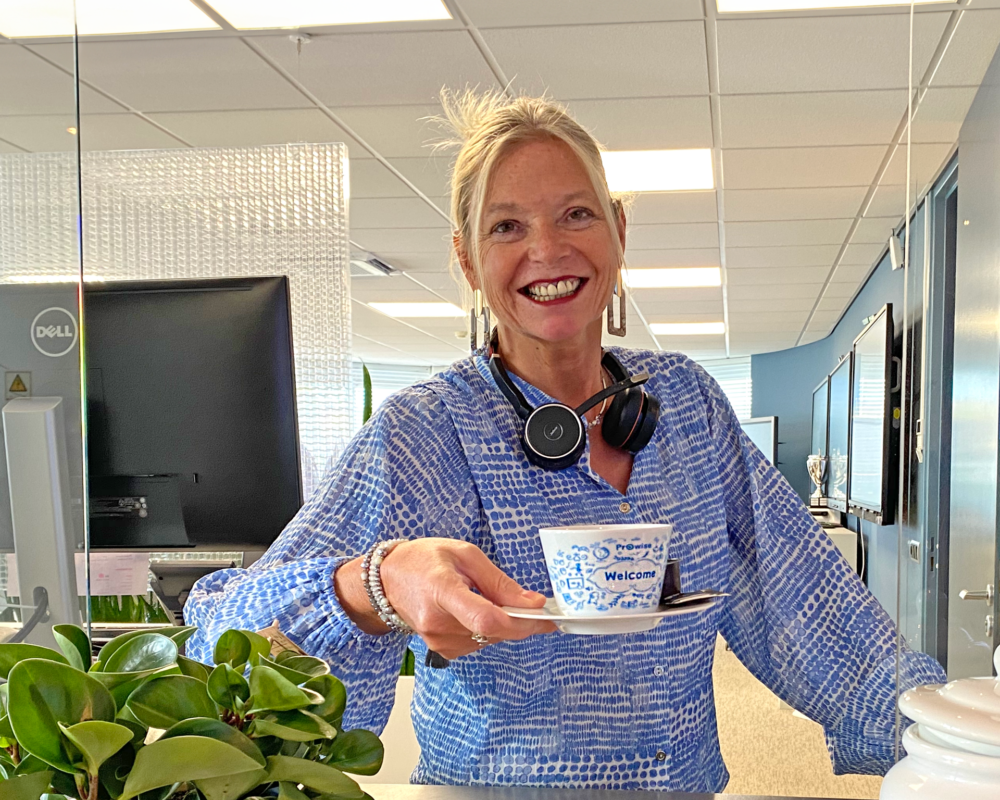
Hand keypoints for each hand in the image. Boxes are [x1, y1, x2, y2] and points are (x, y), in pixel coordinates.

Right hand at [335, 538, 554, 658]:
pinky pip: (478, 645)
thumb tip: (532, 603)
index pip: (486, 620)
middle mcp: (437, 622)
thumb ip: (499, 582)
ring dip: (503, 625)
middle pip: (493, 633)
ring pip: (489, 640)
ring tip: (491, 598)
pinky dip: (487, 630)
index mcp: (442, 591)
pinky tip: (478, 610)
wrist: (387, 580)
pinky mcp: (441, 650)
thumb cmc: (424, 560)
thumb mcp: (465, 554)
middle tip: (533, 605)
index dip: (520, 621)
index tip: (544, 614)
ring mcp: (437, 640)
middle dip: (520, 621)